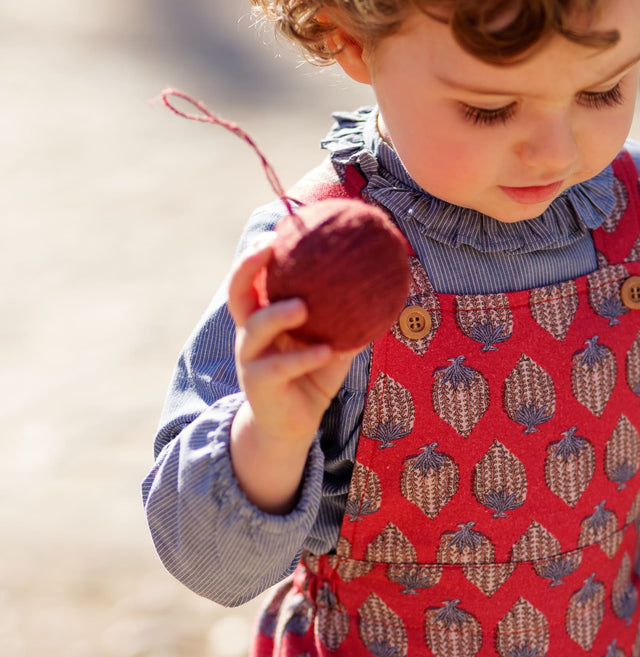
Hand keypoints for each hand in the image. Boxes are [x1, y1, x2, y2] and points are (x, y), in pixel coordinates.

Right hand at [227, 244, 356, 446]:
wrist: (292, 426)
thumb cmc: (313, 378)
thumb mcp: (333, 346)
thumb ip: (349, 322)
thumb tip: (385, 292)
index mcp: (263, 319)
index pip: (252, 279)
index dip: (257, 253)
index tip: (277, 230)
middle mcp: (250, 334)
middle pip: (237, 294)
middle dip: (247, 267)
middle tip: (270, 248)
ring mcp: (250, 359)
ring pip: (253, 330)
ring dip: (276, 315)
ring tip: (302, 306)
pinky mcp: (259, 385)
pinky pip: (277, 368)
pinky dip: (302, 358)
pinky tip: (327, 350)